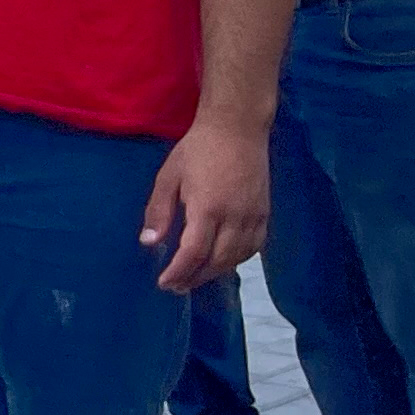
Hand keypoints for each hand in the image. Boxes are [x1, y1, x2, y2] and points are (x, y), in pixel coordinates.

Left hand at [141, 117, 270, 293]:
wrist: (237, 128)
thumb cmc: (198, 149)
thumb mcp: (169, 176)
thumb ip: (159, 211)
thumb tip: (149, 242)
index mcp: (208, 207)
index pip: (194, 252)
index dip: (179, 272)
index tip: (164, 283)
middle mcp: (235, 217)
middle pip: (217, 261)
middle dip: (195, 278)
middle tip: (176, 286)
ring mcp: (254, 216)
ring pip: (237, 257)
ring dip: (215, 272)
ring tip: (194, 278)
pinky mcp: (265, 213)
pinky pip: (254, 247)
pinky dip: (237, 259)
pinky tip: (222, 261)